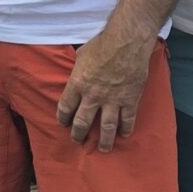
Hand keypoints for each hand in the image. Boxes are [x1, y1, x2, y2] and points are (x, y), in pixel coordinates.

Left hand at [56, 24, 153, 147]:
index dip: (63, 118)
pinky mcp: (129, 100)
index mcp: (77, 84)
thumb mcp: (82, 55)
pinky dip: (126, 129)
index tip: (63, 124)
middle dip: (78, 134)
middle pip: (82, 122)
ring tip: (103, 149)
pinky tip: (124, 135)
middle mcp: (92, 96)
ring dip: (104, 140)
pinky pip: (127, 120)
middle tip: (78, 140)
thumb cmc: (102, 44)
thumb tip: (77, 71)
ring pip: (106, 127)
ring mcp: (112, 100)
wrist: (127, 43)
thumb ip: (78, 68)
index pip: (65, 107)